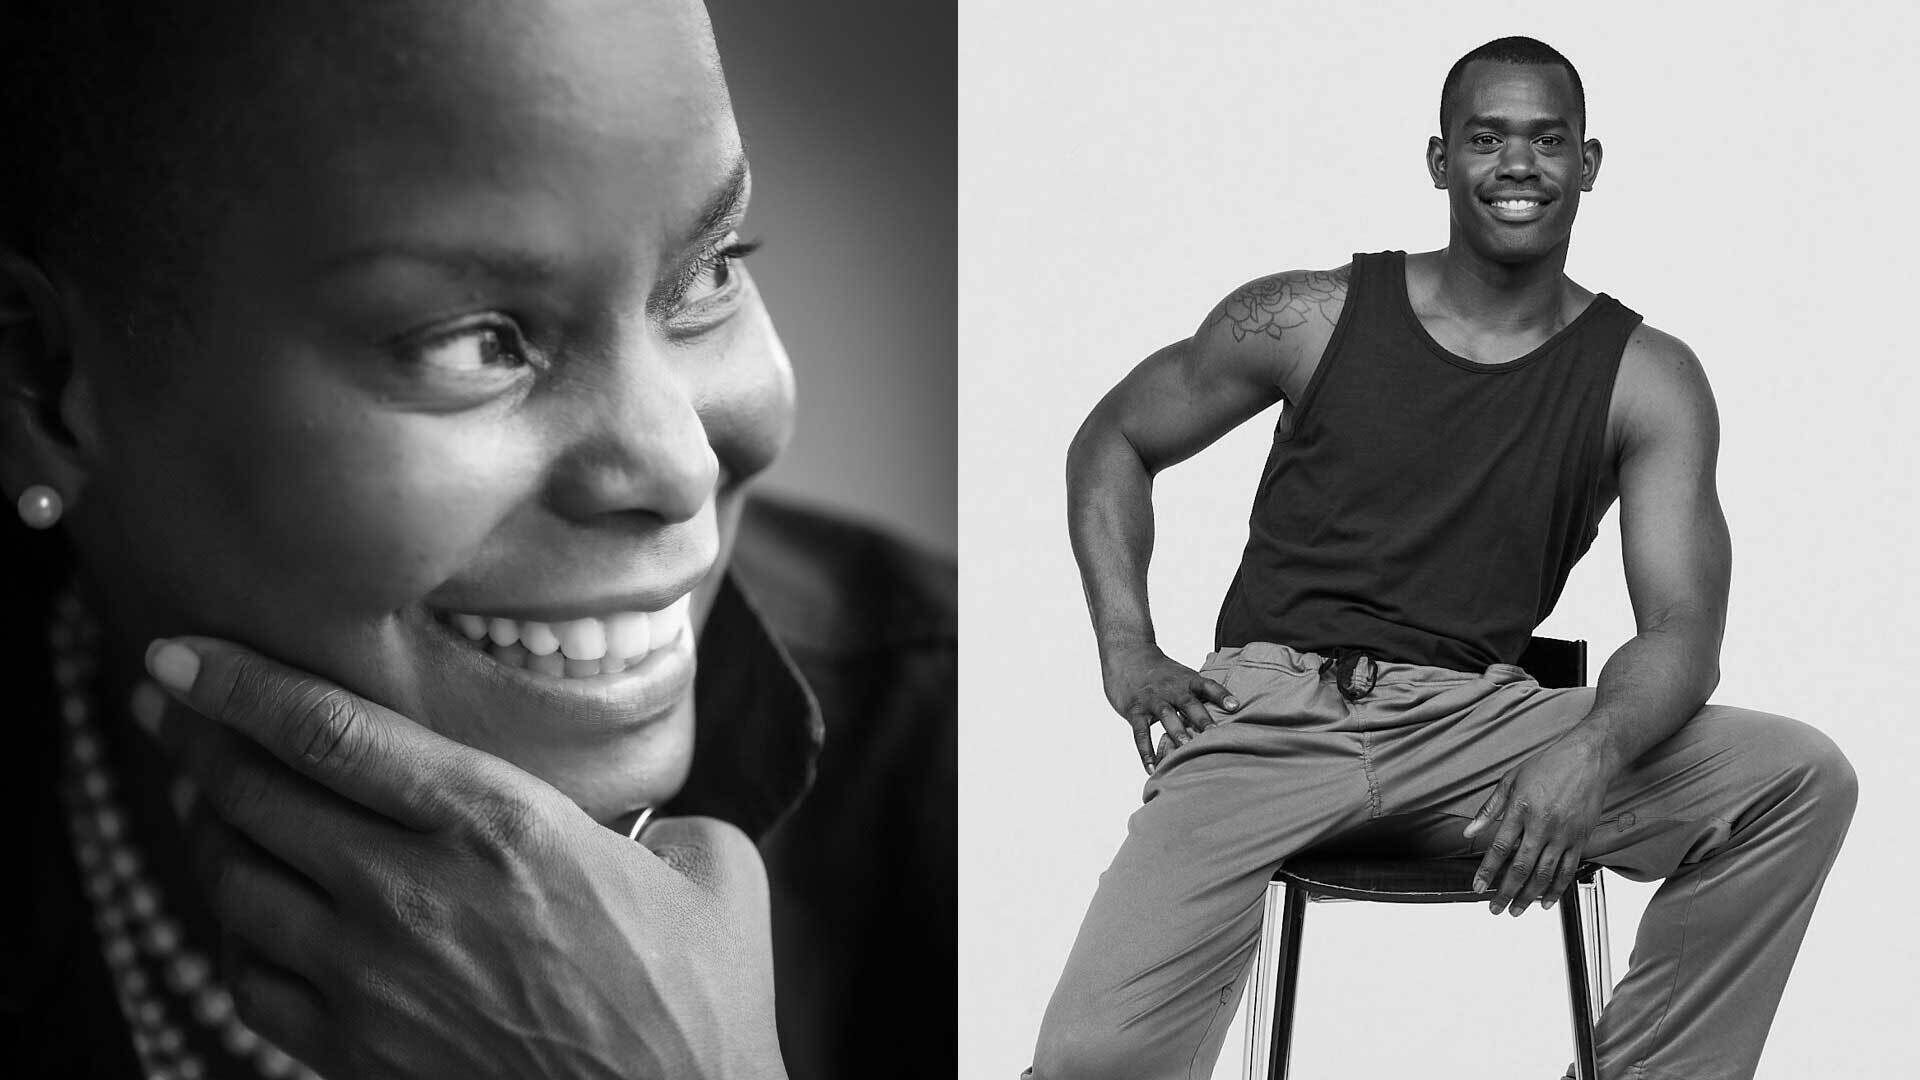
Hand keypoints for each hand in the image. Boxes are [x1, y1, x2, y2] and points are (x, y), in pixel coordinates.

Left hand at [144, 636, 786, 1079]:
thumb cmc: (704, 994)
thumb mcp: (709, 863)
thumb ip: (651, 816)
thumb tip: (630, 817)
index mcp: (499, 821)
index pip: (327, 730)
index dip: (237, 682)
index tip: (176, 654)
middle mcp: (413, 890)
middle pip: (253, 794)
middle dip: (195, 739)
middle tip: (168, 708)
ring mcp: (371, 979)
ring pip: (232, 881)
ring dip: (211, 831)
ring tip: (215, 804)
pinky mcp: (353, 1053)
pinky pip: (245, 979)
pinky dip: (232, 932)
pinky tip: (254, 912)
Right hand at [1099, 642, 1238, 773]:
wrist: (1127, 656)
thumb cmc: (1161, 673)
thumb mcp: (1181, 676)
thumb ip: (1199, 696)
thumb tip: (1227, 717)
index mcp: (1186, 680)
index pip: (1207, 686)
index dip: (1221, 695)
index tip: (1235, 706)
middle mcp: (1171, 688)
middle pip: (1188, 703)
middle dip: (1202, 719)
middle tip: (1214, 734)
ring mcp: (1152, 699)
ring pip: (1166, 715)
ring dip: (1177, 732)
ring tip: (1186, 748)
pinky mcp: (1135, 711)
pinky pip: (1140, 732)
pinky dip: (1146, 751)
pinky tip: (1152, 767)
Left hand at [1462, 732, 1614, 915]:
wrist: (1589, 758)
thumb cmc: (1549, 765)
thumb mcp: (1511, 779)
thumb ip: (1490, 808)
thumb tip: (1469, 831)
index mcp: (1521, 809)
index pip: (1499, 848)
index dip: (1487, 871)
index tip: (1478, 888)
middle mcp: (1543, 825)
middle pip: (1521, 867)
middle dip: (1506, 892)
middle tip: (1495, 908)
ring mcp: (1564, 834)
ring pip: (1544, 874)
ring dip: (1529, 896)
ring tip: (1516, 910)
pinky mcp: (1581, 838)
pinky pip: (1567, 870)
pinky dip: (1556, 888)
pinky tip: (1546, 901)